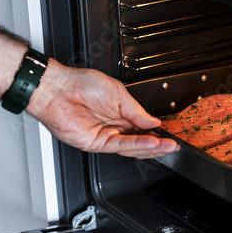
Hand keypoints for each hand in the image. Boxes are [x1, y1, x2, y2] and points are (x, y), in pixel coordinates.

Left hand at [26, 60, 178, 158]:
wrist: (58, 88)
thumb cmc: (80, 84)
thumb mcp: (119, 93)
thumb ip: (137, 111)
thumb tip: (153, 122)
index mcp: (120, 115)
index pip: (143, 130)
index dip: (157, 134)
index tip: (170, 135)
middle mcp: (114, 128)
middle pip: (140, 143)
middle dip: (158, 145)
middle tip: (172, 144)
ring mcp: (105, 137)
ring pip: (132, 148)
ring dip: (151, 147)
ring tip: (166, 145)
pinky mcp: (96, 143)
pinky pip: (121, 146)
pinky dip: (137, 145)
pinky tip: (151, 142)